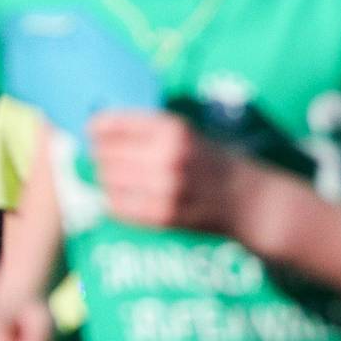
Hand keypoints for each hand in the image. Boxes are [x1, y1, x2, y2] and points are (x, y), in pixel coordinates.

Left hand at [87, 110, 256, 235]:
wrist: (247, 199)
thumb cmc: (212, 162)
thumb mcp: (188, 133)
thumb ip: (149, 130)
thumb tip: (99, 129)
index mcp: (175, 130)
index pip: (114, 124)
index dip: (97, 127)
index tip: (92, 129)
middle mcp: (169, 157)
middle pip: (106, 153)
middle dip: (98, 154)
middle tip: (98, 155)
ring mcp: (165, 189)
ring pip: (108, 180)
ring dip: (103, 178)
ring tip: (110, 175)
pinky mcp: (163, 216)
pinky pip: (118, 207)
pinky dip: (112, 200)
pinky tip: (119, 196)